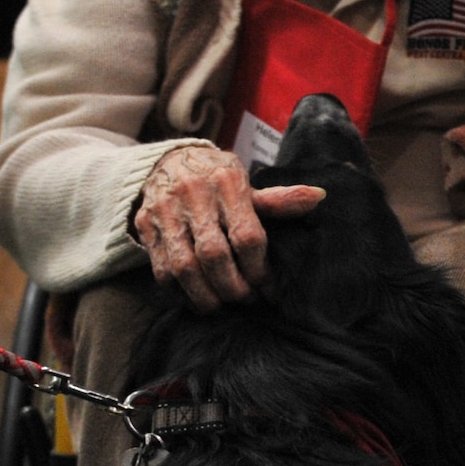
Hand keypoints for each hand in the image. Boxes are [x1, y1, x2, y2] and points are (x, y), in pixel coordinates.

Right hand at [132, 145, 324, 310]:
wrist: (167, 160)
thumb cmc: (216, 177)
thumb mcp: (245, 183)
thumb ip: (277, 200)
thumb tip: (319, 197)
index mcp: (226, 182)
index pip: (247, 237)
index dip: (261, 270)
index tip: (270, 289)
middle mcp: (193, 194)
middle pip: (215, 256)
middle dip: (234, 288)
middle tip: (248, 301)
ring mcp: (165, 211)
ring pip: (184, 268)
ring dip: (206, 296)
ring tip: (222, 306)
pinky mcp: (145, 225)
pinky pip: (161, 270)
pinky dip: (180, 291)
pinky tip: (197, 296)